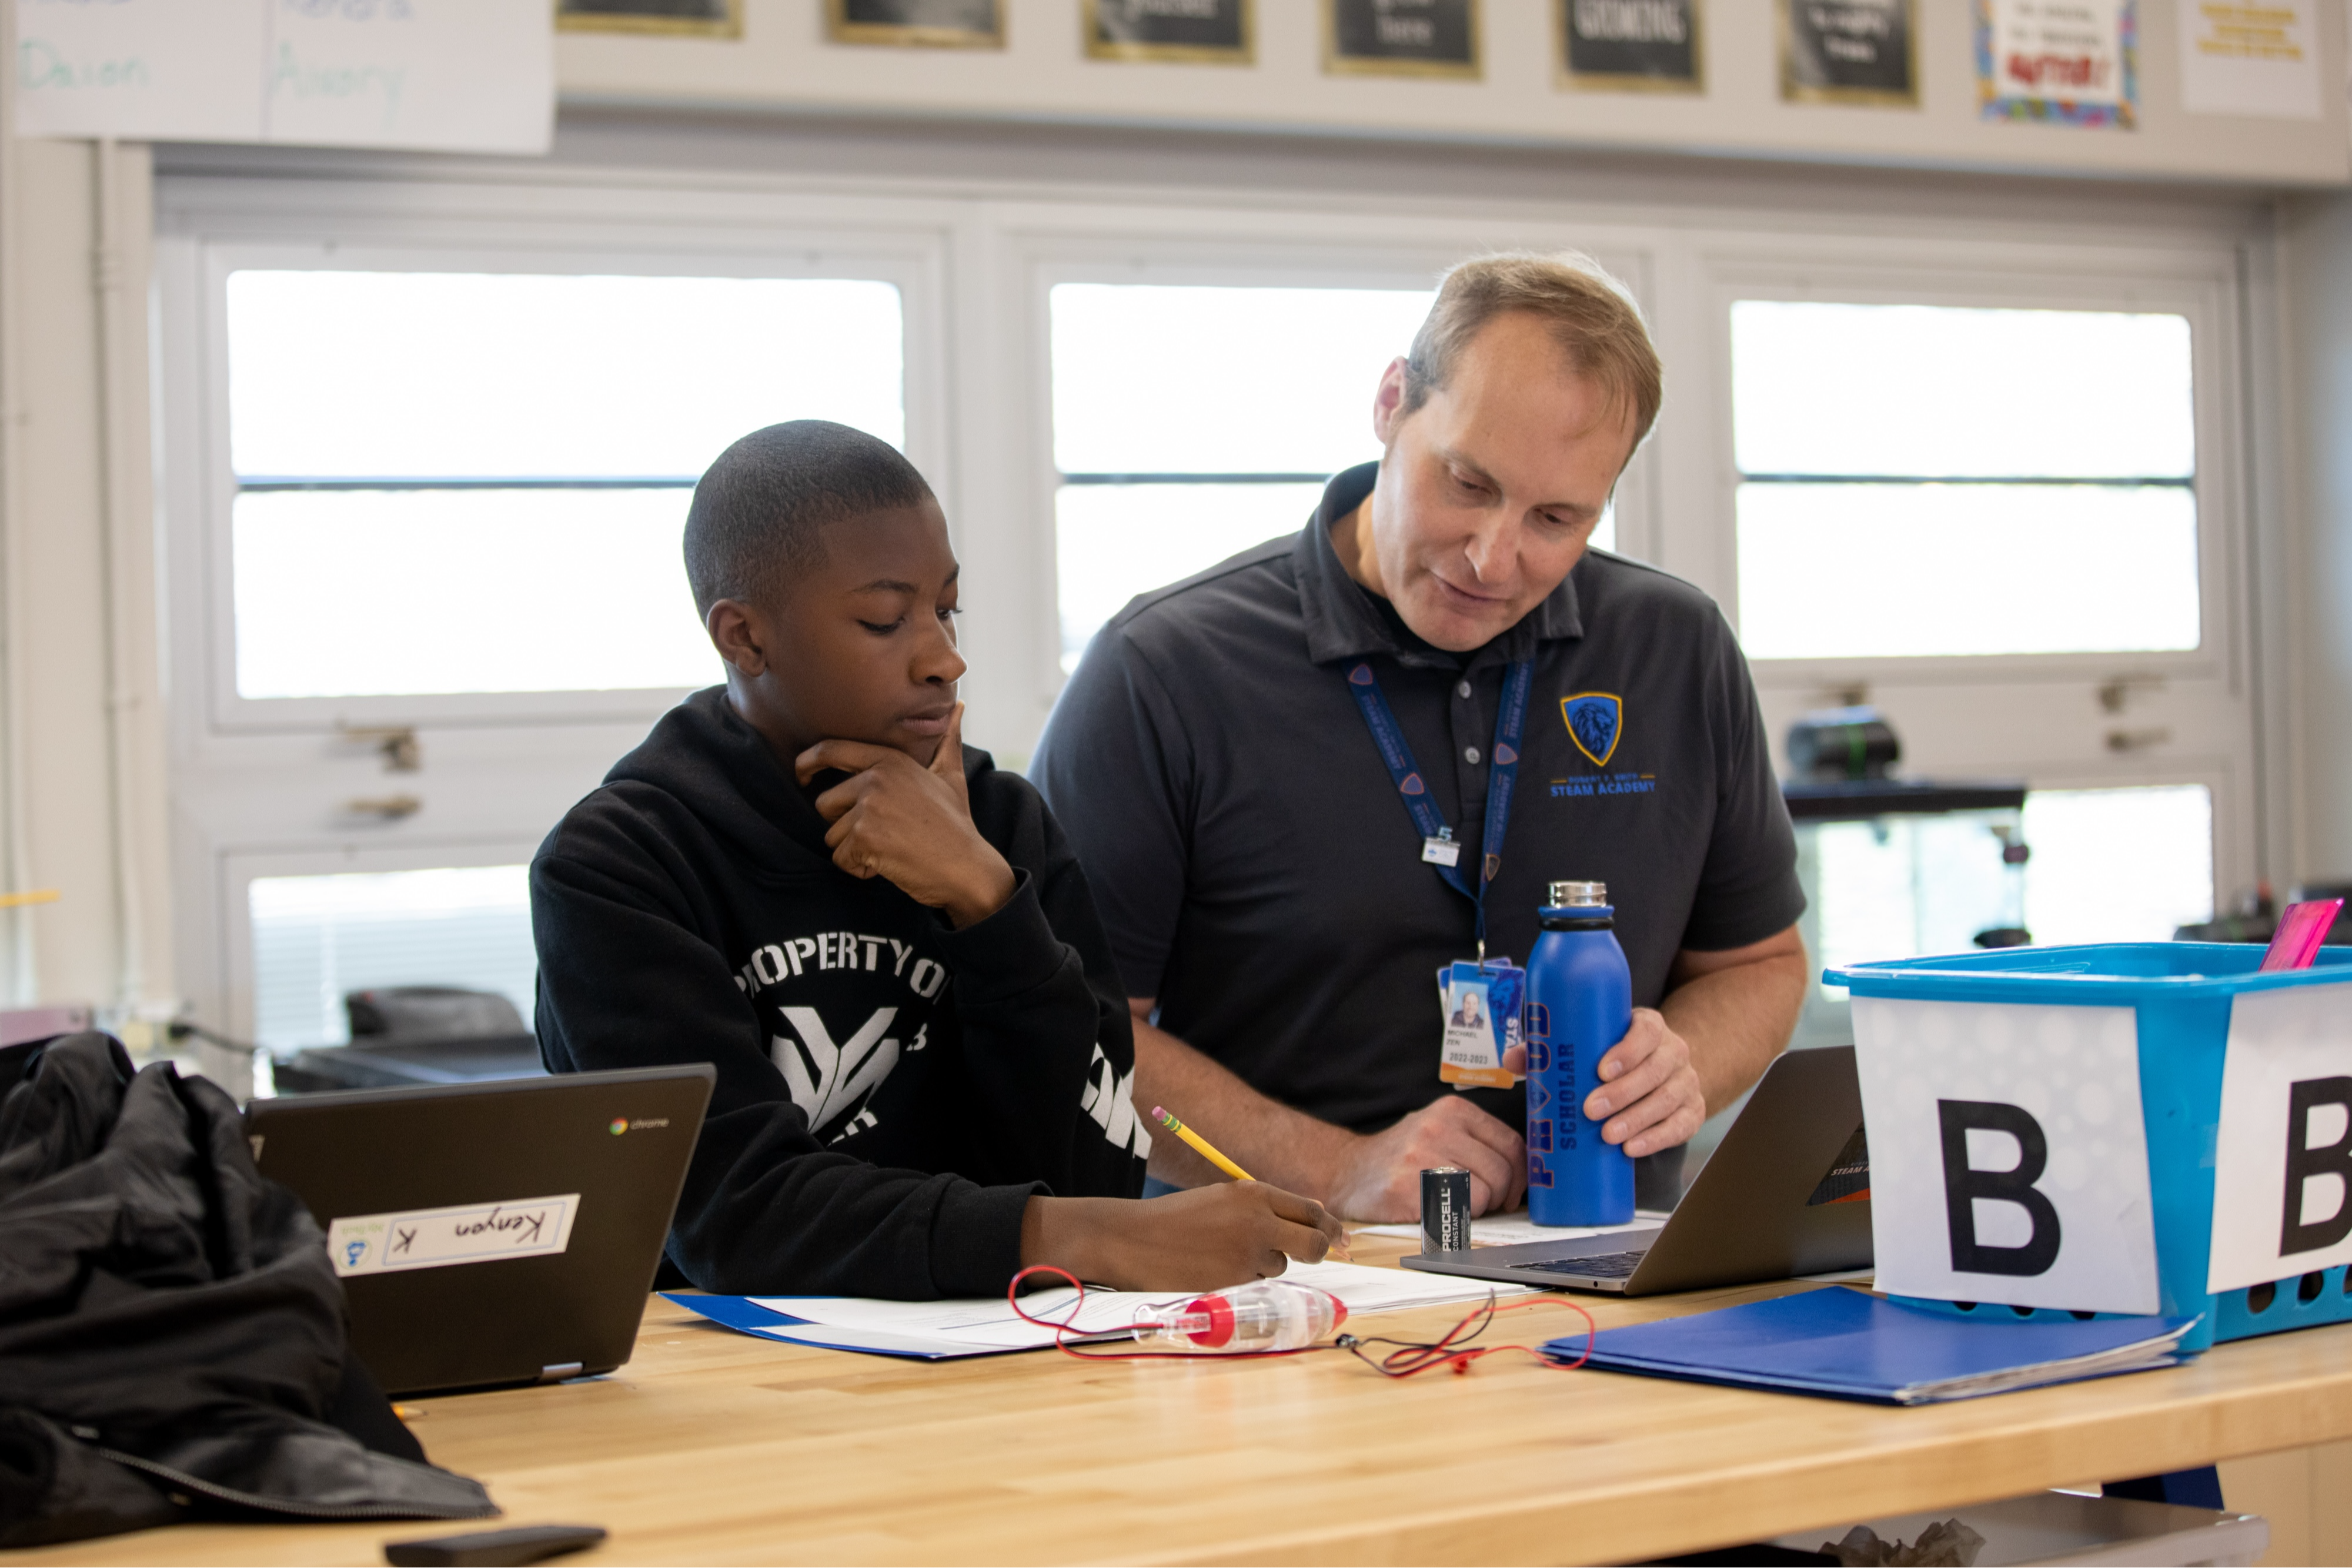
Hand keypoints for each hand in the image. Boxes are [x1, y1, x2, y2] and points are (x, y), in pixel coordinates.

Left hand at [794, 705, 1015, 927]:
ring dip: (855, 850)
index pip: (831, 750)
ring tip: (890, 850)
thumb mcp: (950, 776)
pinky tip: (889, 864)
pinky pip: (841, 858)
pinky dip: (861, 869)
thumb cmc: (956, 824)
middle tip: (880, 834)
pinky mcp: (865, 837)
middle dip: (843, 824)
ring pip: (832, 835)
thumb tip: (959, 705)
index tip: (801, 775)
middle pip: (824, 803)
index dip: (807, 762)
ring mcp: (869, 807)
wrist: (967, 867)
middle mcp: (875, 778)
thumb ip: (947, 741)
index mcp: (890, 760)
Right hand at [1021, 1184, 1347, 1291]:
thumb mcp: (1222, 1201)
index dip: (1330, 1226)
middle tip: (1316, 1256)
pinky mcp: (1235, 1276)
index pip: (1311, 1209)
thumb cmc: (1175, 1219)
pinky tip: (1215, 1266)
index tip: (1339, 1239)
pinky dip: (1245, 1277)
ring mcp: (1249, 1250)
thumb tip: (1303, 1225)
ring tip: (1226, 1254)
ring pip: (1282, 1264)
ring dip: (1266, 1263)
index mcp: (1254, 1192)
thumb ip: (1260, 1209)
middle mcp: (1259, 1218)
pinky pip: (1257, 1279)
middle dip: (1321, 1250)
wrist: (1133, 1238)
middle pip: (1315, 1241)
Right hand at [1324, 1096, 1524, 1220]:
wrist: (1347, 1171)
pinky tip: (1436, 1209)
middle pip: (1501, 1171)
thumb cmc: (1401, 1156)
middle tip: (1482, 1202)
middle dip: (1499, 1195)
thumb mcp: (1438, 1129)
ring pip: (1484, 1193)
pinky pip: (1457, 1210)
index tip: (1513, 1191)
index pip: (1510, 1143)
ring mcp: (1422, 1157)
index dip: (1519, 1175)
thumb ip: (1477, 1141)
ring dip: (1476, 1207)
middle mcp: (1438, 1128)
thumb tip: (1522, 1172)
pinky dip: (1455, 1217)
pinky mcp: (1409, 1187)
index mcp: (1452, 1111)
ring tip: (1452, 1202)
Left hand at [1501, 1007, 1702, 1157]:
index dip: (1628, 1050)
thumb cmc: (1612, 1056)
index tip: (1601, 1070)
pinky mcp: (1693, 1111)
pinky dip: (1657, 1139)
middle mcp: (1673, 1051)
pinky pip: (1682, 1126)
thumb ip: (1550, 1049)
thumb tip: (1513, 1060)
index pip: (1647, 1031)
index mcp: (1648, 1027)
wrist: (1657, 1073)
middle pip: (1656, 1069)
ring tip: (1609, 1136)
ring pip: (1668, 1100)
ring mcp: (1686, 1082)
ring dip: (1638, 1119)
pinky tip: (1633, 1149)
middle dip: (1623, 1092)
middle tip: (1591, 1111)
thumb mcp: (1588, 1045)